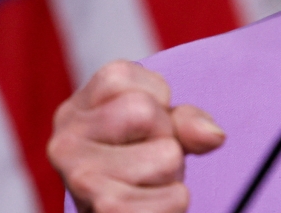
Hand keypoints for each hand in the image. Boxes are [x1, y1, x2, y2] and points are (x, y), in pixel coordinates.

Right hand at [48, 60, 224, 212]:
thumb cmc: (138, 166)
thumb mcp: (161, 128)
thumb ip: (187, 120)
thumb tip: (214, 135)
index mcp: (77, 108)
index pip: (134, 80)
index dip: (159, 103)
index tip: (142, 128)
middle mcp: (66, 141)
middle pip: (146, 112)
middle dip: (166, 138)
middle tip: (147, 161)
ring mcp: (79, 180)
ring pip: (166, 156)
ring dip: (172, 175)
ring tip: (148, 185)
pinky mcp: (104, 212)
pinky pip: (171, 200)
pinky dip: (174, 204)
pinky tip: (151, 207)